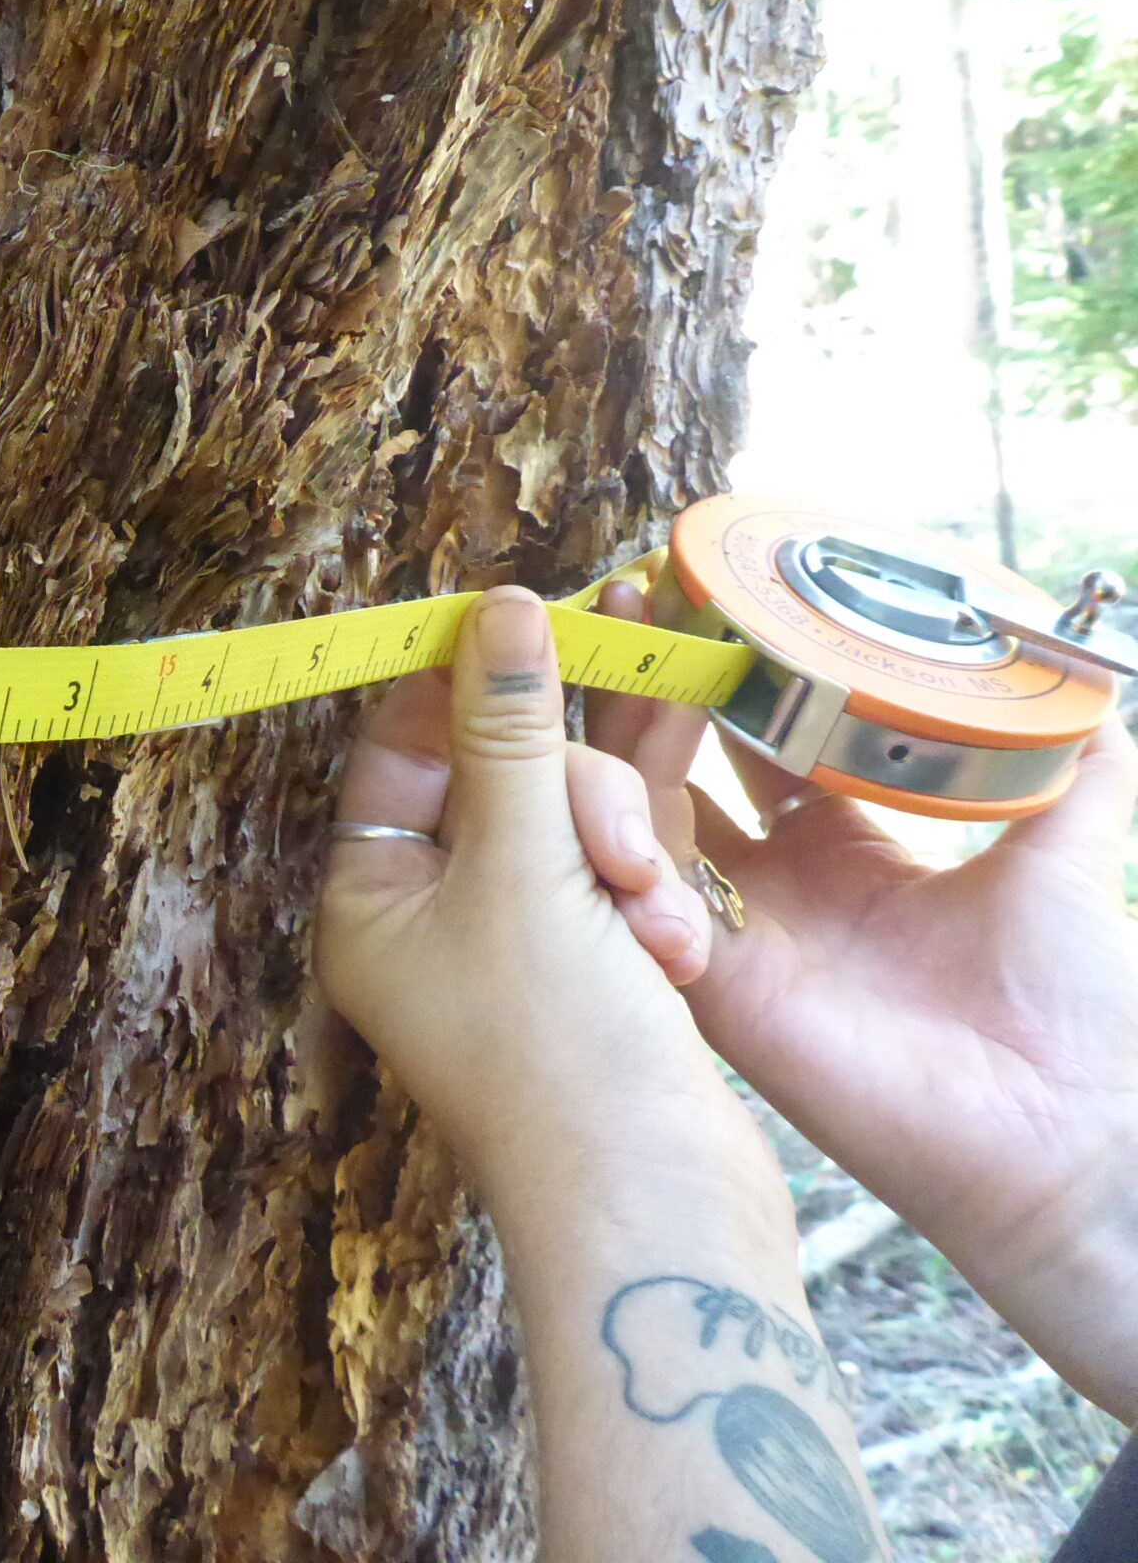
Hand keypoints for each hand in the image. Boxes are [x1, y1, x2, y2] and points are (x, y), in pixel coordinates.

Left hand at [317, 588, 755, 1198]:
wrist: (656, 1208)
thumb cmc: (557, 1049)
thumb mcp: (523, 866)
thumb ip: (511, 729)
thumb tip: (498, 609)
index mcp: (370, 896)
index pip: (402, 745)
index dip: (464, 683)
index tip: (534, 622)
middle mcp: (430, 919)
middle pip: (503, 778)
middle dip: (575, 801)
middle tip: (611, 856)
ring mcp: (516, 948)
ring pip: (575, 829)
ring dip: (624, 857)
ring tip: (650, 922)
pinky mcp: (594, 974)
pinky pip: (620, 888)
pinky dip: (652, 906)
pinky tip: (675, 951)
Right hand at [589, 582, 1137, 1418]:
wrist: (1069, 1131)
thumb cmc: (1070, 1011)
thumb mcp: (1064, 855)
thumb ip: (1068, 773)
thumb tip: (1096, 696)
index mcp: (842, 849)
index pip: (756, 739)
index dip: (731, 667)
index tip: (710, 588)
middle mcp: (774, 883)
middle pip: (682, 763)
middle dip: (655, 680)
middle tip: (644, 595)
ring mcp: (736, 930)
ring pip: (641, 810)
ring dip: (630, 728)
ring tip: (638, 647)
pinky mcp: (715, 979)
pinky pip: (643, 882)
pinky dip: (628, 813)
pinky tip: (640, 745)